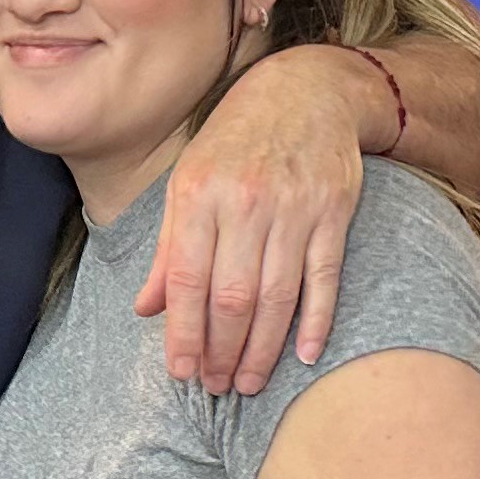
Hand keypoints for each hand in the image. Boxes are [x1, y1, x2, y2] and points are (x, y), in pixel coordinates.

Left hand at [139, 46, 375, 394]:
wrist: (305, 91)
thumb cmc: (234, 141)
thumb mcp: (187, 182)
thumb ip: (170, 249)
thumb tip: (146, 309)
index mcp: (199, 196)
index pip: (188, 281)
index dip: (184, 334)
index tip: (182, 373)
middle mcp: (245, 203)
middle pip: (232, 297)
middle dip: (221, 351)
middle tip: (216, 387)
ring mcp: (294, 208)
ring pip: (277, 295)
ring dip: (262, 348)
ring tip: (248, 382)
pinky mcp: (334, 211)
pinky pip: (324, 277)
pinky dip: (316, 320)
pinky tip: (304, 356)